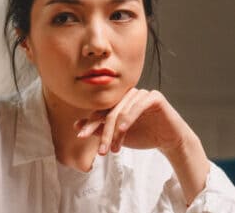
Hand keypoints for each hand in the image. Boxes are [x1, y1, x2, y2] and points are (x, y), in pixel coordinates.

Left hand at [74, 88, 190, 154]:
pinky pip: (138, 106)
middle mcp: (127, 95)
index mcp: (117, 102)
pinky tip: (123, 129)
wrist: (169, 140)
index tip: (80, 136)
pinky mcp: (154, 97)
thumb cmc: (143, 135)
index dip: (89, 124)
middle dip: (103, 133)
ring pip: (122, 112)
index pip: (99, 111)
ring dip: (116, 132)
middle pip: (109, 113)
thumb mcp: (117, 135)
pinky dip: (129, 118)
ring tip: (113, 149)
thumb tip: (76, 125)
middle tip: (100, 150)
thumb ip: (99, 129)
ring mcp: (140, 94)